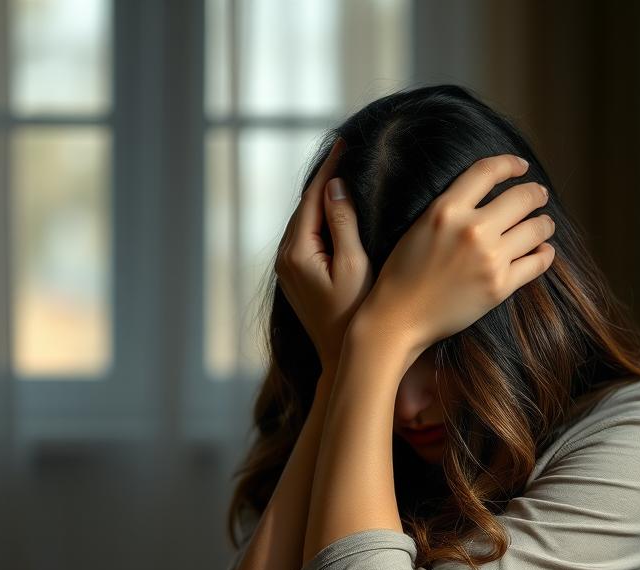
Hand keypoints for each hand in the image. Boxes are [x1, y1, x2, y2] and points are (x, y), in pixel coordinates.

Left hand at [274, 136, 374, 373]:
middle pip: (305, 207)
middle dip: (324, 179)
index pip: (312, 198)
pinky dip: (320, 220)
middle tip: (346, 150)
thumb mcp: (354, 266)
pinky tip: (336, 210)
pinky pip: (306, 238)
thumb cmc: (354, 316)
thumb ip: (342, 224)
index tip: (345, 142)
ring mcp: (287, 270)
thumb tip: (335, 186)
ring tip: (342, 173)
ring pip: (304, 222)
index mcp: (296, 252)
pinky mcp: (296, 278)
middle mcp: (284, 259)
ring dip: (322, 199)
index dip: (329, 169)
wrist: (342, 357)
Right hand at [350, 153, 555, 365]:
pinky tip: (545, 251)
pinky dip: (545, 254)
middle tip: (540, 195)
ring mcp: (489, 259)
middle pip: (521, 197)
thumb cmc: (403, 274)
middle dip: (536, 193)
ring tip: (545, 225)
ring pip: (535, 229)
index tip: (522, 167)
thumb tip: (485, 198)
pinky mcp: (500, 286)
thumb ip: (451, 209)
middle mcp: (472, 229)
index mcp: (447, 209)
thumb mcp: (421, 226)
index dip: (511, 164)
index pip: (489, 171)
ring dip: (545, 224)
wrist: (400, 318)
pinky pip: (536, 263)